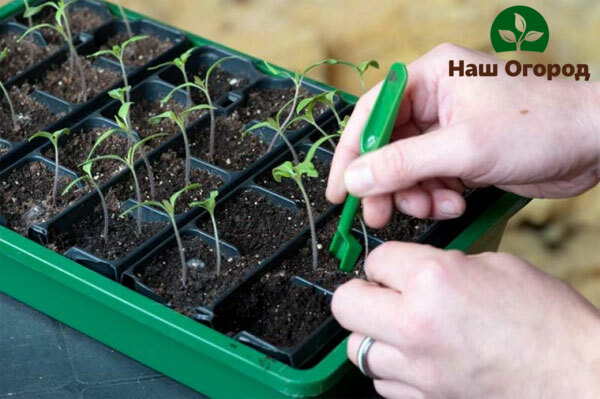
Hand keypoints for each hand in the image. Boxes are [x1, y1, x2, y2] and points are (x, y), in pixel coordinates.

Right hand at [326, 43, 599, 226]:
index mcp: (430, 76)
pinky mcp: (463, 151)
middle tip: (379, 215)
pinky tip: (457, 201)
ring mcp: (449, 126)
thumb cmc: (540, 126)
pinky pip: (431, 177)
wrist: (595, 142)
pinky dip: (437, 195)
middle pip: (387, 145)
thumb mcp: (464, 147)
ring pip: (408, 167)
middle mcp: (435, 98)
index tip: (339, 191)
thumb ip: (403, 164)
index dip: (351, 154)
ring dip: (416, 193)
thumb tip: (355, 179)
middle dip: (386, 183)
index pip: (372, 113)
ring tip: (439, 205)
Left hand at [331, 242, 599, 398]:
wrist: (575, 379)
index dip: (387, 262)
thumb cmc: (548, 323)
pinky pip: (382, 380)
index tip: (395, 268)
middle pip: (345, 304)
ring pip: (357, 348)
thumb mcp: (496, 267)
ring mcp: (416, 369)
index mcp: (434, 280)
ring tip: (402, 328)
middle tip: (383, 294)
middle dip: (361, 294)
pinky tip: (416, 357)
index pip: (375, 259)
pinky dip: (391, 367)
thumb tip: (414, 270)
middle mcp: (415, 325)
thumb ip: (443, 265)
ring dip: (374, 334)